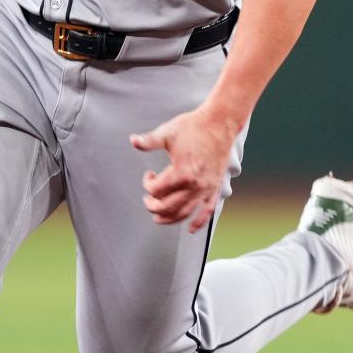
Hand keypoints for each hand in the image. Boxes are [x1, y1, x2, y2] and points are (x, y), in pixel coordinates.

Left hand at [130, 107, 239, 232]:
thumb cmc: (194, 127)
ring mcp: (206, 188)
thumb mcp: (167, 133)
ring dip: (169, 219)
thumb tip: (133, 141)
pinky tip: (191, 229)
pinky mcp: (214, 188)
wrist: (219, 123)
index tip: (149, 174)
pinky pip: (207, 212)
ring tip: (159, 218)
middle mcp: (195, 185)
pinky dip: (198, 223)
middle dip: (153, 206)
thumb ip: (149, 140)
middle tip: (148, 200)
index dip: (147, 183)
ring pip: (185, 213)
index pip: (157, 190)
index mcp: (182, 172)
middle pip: (168, 207)